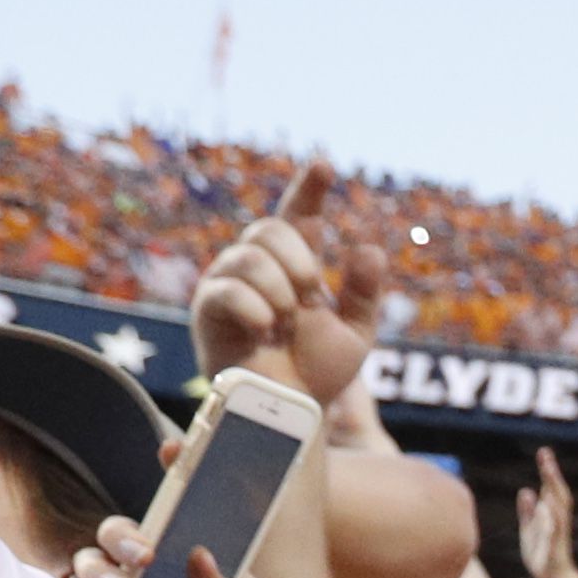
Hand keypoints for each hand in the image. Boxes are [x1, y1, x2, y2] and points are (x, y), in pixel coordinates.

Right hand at [193, 170, 368, 403]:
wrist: (292, 412)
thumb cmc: (317, 372)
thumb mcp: (354, 332)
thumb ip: (363, 292)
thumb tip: (368, 248)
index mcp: (296, 265)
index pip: (299, 216)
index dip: (309, 189)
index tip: (324, 166)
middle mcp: (259, 266)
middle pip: (271, 228)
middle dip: (299, 261)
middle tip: (311, 299)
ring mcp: (229, 283)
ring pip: (250, 257)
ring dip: (279, 290)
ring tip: (285, 322)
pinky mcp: (208, 310)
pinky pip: (227, 290)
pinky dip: (254, 308)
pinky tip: (266, 329)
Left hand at [516, 446, 577, 577]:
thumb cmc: (541, 553)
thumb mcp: (529, 528)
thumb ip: (527, 510)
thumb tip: (526, 490)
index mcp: (551, 515)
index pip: (551, 489)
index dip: (548, 471)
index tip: (544, 452)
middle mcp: (557, 520)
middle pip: (557, 493)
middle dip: (551, 474)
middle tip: (545, 454)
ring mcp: (557, 533)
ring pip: (557, 508)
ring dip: (553, 490)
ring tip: (548, 472)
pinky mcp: (554, 547)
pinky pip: (554, 531)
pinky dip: (551, 518)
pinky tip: (546, 505)